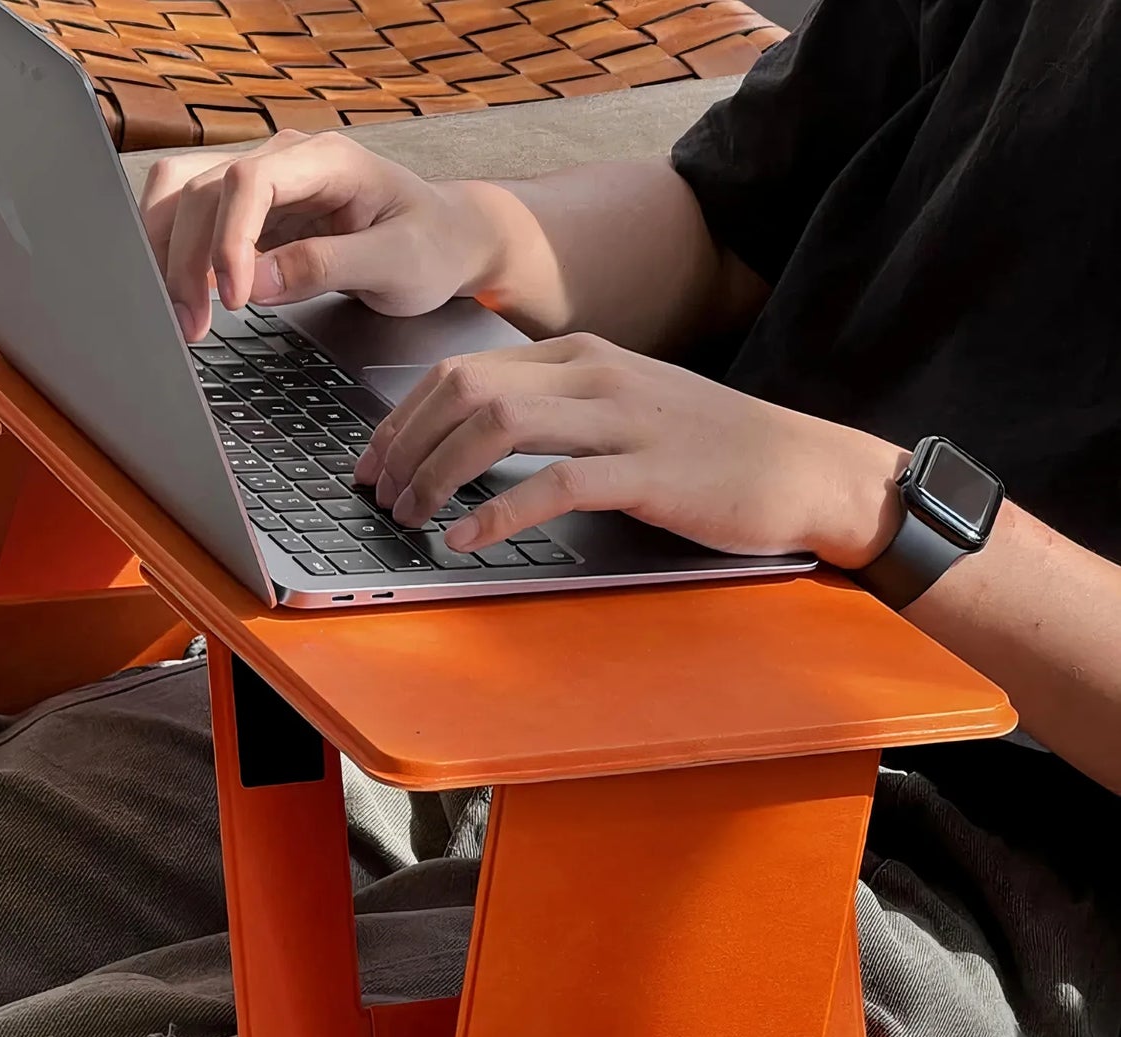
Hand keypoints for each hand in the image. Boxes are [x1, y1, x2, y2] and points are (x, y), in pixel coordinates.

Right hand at [141, 130, 501, 342]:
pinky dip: (177, 256)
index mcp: (327, 160)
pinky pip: (193, 220)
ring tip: (182, 317)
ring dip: (168, 255)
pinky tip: (186, 297)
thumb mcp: (395, 264)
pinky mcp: (253, 213)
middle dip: (187, 260)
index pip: (248, 181)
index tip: (236, 300)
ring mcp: (264, 183)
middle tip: (193, 326)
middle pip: (202, 189)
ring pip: (183, 196)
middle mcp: (285, 160)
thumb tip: (255, 283)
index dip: (229, 239)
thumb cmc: (432, 246)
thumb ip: (326, 267)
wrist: (446, 238)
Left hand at [354, 333, 909, 568]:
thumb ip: (555, 412)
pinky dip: (497, 511)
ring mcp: (622, 419)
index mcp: (579, 356)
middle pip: (465, 391)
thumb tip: (475, 441)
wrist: (805, 466)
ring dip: (438, 475)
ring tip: (413, 517)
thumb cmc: (709, 448)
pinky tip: (466, 538)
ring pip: (498, 426)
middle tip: (381, 496)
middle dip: (406, 446)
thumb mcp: (623, 409)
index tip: (374, 463)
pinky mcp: (648, 472)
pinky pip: (554, 484)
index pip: (461, 371)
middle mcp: (594, 374)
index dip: (402, 419)